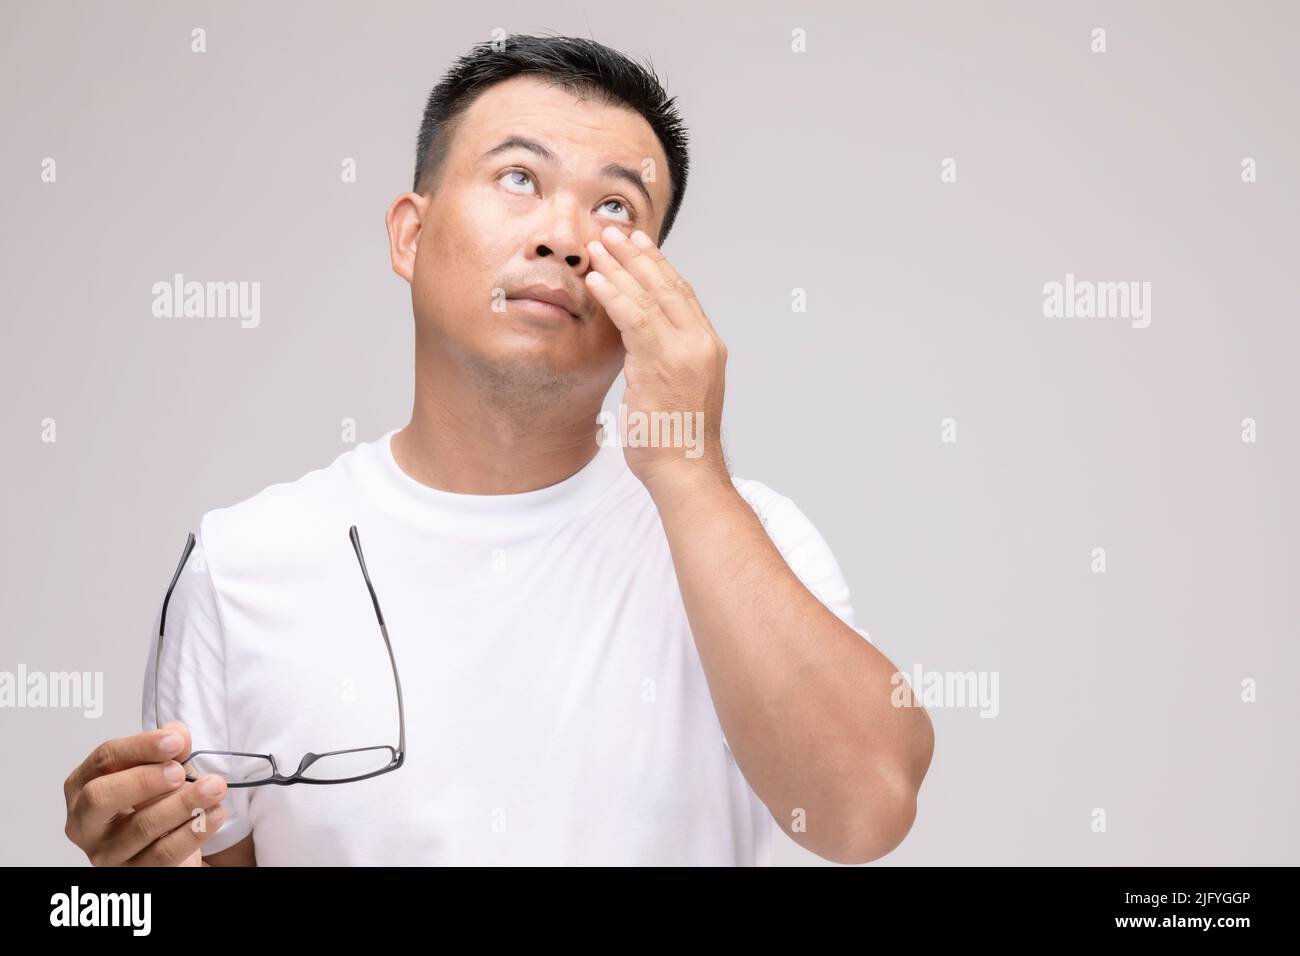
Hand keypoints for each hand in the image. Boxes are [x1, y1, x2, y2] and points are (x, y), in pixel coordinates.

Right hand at [63, 721, 229, 865]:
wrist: (166, 843)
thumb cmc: (154, 801)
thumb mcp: (159, 769)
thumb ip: (167, 749)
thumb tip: (178, 735)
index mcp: (83, 786)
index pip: (104, 760)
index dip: (140, 747)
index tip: (175, 741)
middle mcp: (85, 822)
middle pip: (102, 797)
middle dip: (145, 780)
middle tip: (180, 772)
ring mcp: (106, 853)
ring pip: (140, 827)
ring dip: (183, 804)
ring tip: (214, 788)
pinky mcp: (132, 874)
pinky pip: (163, 854)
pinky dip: (193, 832)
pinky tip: (214, 815)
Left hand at [585, 225, 729, 493]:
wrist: (686, 471)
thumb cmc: (675, 441)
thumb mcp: (675, 391)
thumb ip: (661, 361)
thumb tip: (639, 346)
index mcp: (707, 347)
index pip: (682, 294)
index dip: (658, 266)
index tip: (638, 244)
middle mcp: (701, 342)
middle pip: (667, 285)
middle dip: (638, 255)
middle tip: (614, 230)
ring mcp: (684, 351)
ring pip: (649, 296)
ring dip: (619, 267)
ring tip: (596, 246)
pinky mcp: (661, 362)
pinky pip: (633, 318)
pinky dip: (612, 295)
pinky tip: (594, 280)